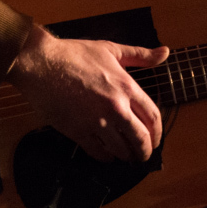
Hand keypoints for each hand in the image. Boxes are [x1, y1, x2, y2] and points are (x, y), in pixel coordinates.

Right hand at [7, 24, 168, 162]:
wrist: (41, 63)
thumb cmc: (75, 53)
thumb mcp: (112, 49)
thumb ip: (141, 55)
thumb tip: (165, 53)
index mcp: (127, 87)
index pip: (153, 116)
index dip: (158, 132)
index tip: (156, 139)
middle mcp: (116, 107)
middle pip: (140, 138)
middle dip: (145, 150)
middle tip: (144, 155)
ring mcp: (96, 121)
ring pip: (120, 148)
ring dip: (126, 155)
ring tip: (127, 156)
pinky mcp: (77, 131)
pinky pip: (97, 151)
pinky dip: (105, 157)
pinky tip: (107, 156)